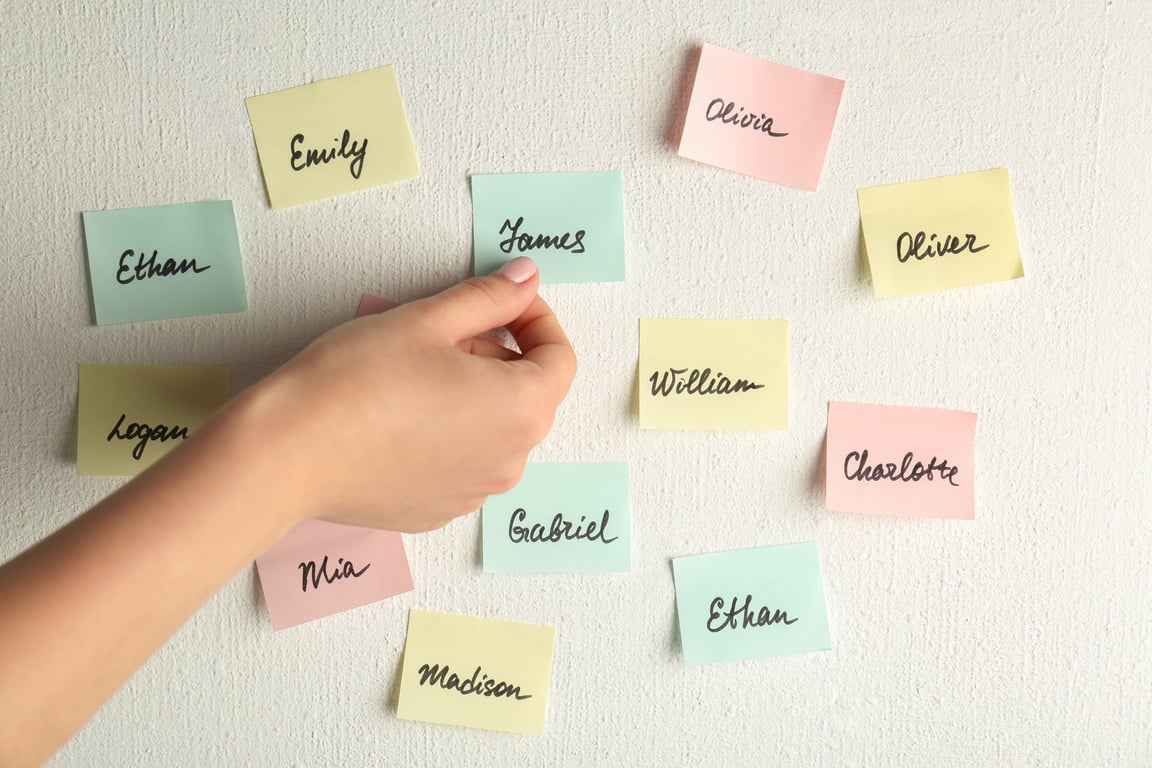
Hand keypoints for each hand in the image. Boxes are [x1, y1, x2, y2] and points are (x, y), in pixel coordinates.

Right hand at [237, 256, 575, 531]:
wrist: (289, 452)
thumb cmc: (355, 383)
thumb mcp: (429, 319)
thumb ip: (490, 297)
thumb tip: (525, 280)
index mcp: (522, 409)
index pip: (560, 357)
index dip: (536, 320)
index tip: (504, 302)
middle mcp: (510, 461)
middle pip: (528, 394)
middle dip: (498, 355)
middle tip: (443, 333)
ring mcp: (475, 492)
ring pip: (494, 429)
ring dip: (473, 395)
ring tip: (416, 374)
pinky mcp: (439, 510)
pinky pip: (462, 462)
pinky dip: (447, 433)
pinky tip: (401, 415)